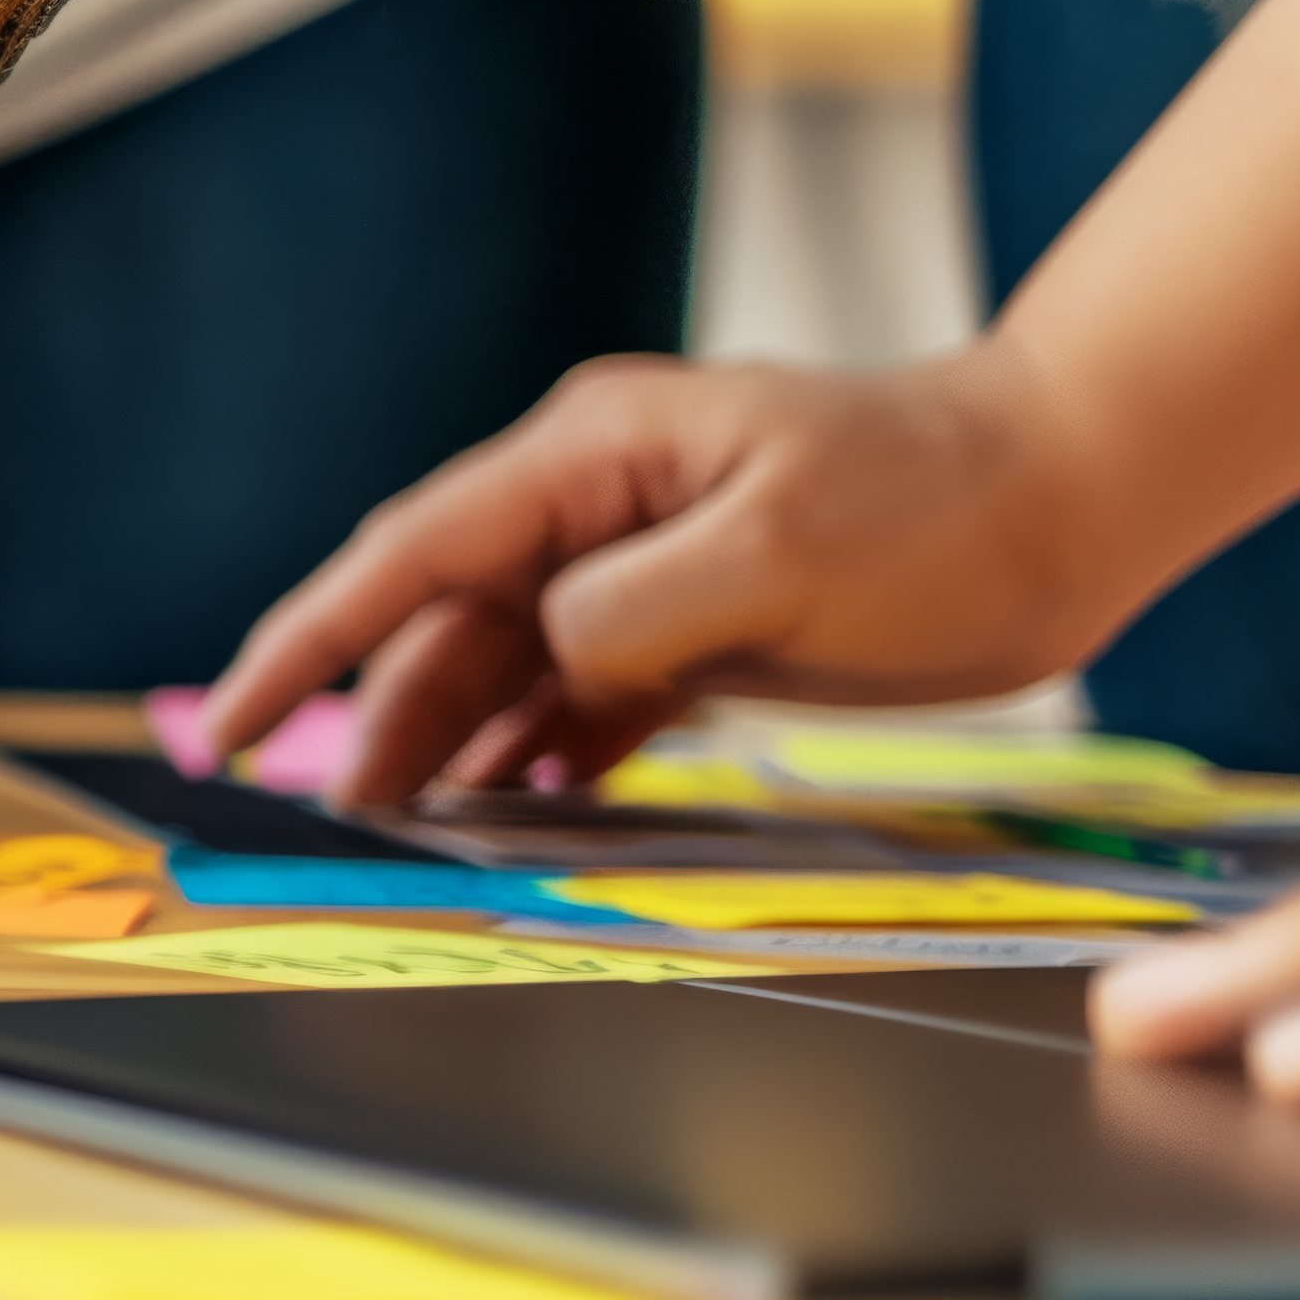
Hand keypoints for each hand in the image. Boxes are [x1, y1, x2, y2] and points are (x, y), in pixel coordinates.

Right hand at [194, 349, 1179, 803]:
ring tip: (410, 842)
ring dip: (452, 754)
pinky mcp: (689, 634)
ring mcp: (637, 574)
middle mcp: (593, 511)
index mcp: (592, 458)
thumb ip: (633, 609)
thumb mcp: (779, 547)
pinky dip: (536, 763)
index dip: (311, 639)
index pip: (412, 554)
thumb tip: (538, 660)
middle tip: (334, 831)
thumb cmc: (937, 498)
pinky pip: (576, 707)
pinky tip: (509, 817)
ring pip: (503, 675)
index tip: (231, 719)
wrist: (1067, 496)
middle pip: (443, 627)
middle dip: (375, 721)